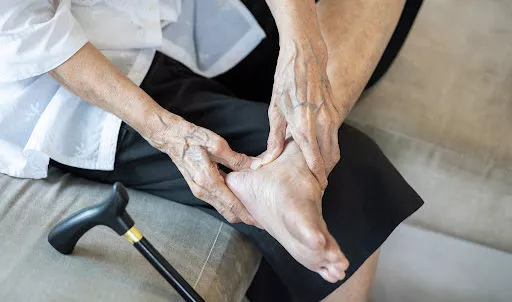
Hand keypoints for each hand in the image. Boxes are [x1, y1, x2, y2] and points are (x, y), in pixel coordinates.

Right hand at [147, 112, 259, 224]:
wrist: (172, 138)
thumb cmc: (192, 139)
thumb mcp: (216, 144)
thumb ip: (236, 159)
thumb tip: (255, 166)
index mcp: (208, 181)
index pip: (231, 204)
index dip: (246, 214)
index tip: (259, 220)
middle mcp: (202, 190)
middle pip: (226, 212)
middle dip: (244, 217)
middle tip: (261, 219)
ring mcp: (199, 191)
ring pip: (221, 208)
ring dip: (236, 211)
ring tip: (253, 209)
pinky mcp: (198, 188)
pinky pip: (216, 201)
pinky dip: (228, 204)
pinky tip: (239, 198)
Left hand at [264, 39, 342, 188]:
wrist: (305, 53)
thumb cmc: (285, 80)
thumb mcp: (275, 109)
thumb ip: (275, 139)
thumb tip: (266, 162)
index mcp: (304, 125)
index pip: (315, 160)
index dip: (316, 177)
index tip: (315, 189)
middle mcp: (323, 122)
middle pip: (330, 158)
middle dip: (324, 173)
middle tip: (315, 185)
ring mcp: (332, 115)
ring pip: (335, 147)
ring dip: (328, 161)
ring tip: (317, 173)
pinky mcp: (336, 110)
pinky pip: (335, 135)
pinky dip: (330, 146)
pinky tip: (319, 152)